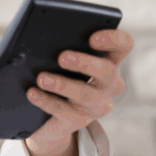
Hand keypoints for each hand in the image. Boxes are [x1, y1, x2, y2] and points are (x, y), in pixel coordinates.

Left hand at [25, 29, 131, 155]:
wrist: (47, 114)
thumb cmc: (56, 73)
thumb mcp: (61, 58)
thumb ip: (58, 44)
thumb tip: (39, 35)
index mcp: (108, 61)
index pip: (123, 46)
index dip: (113, 40)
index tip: (92, 38)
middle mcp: (109, 84)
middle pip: (107, 71)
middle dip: (85, 63)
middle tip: (62, 57)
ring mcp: (96, 104)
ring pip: (86, 95)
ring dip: (63, 85)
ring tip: (41, 78)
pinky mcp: (78, 120)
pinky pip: (63, 110)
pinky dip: (46, 100)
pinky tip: (32, 93)